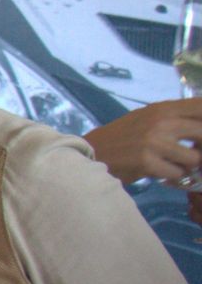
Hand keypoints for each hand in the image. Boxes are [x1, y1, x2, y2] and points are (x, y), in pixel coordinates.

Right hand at [84, 99, 201, 185]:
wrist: (92, 151)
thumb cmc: (123, 135)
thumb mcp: (148, 117)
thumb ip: (174, 117)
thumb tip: (201, 125)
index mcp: (163, 108)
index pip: (201, 106)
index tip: (199, 134)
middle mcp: (161, 122)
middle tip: (193, 153)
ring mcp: (154, 142)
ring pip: (194, 158)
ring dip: (188, 165)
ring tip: (175, 164)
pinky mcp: (148, 162)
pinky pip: (177, 173)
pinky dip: (173, 176)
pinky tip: (162, 172)